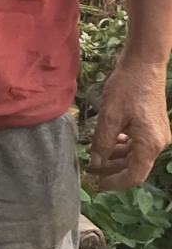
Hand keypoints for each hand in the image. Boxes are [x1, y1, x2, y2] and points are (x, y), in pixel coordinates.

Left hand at [88, 60, 170, 189]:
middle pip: (135, 167)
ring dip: (116, 159)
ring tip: (94, 158)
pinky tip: (108, 143)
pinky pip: (138, 144)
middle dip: (112, 171)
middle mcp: (158, 143)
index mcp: (150, 144)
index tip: (96, 185)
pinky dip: (123, 147)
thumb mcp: (109, 116)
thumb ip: (102, 144)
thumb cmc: (127, 87)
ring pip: (136, 156)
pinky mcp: (154, 127)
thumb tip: (95, 165)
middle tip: (90, 171)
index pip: (134, 176)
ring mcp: (158, 135)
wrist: (144, 63)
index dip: (114, 183)